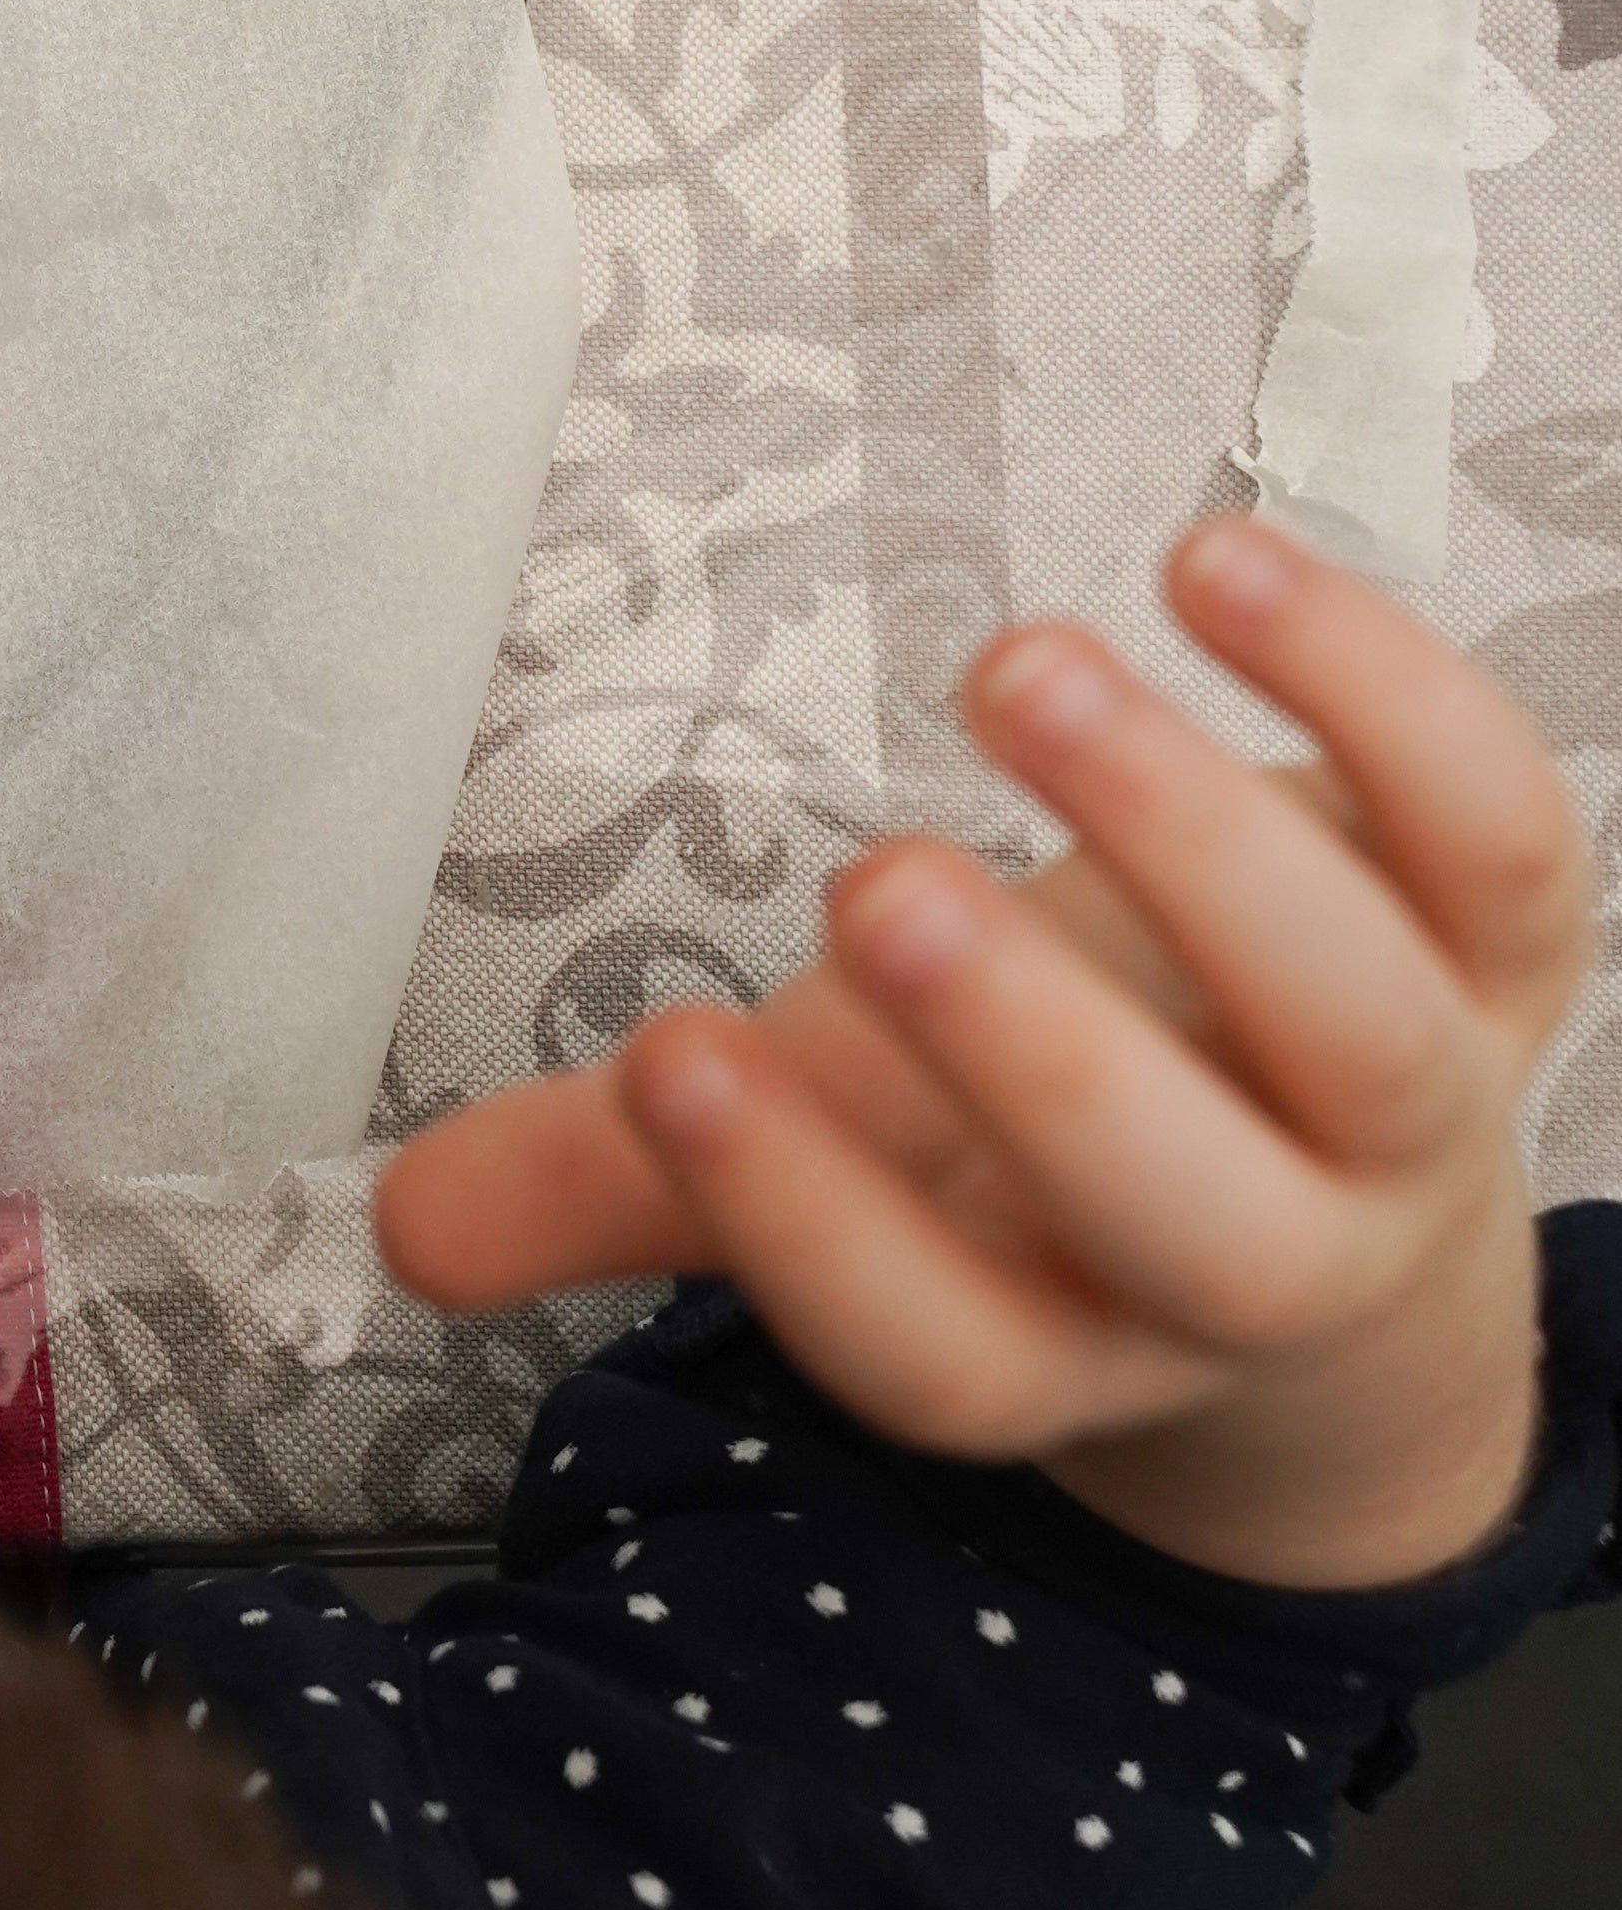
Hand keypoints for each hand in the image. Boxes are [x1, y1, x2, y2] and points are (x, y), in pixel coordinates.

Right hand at [379, 517, 1594, 1587]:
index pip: (946, 1349)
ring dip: (1202, 842)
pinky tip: (1213, 560)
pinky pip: (1494, 838)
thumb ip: (622, 1180)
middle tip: (877, 890)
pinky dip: (1381, 693)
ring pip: (1371, 1025)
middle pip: (1194, 1217)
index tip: (662, 1052)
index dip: (810, 1219)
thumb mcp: (830, 1163)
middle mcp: (1264, 1269)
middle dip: (1038, 1055)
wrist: (1358, 1219)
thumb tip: (401, 1223)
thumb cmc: (1030, 1158)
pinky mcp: (1508, 948)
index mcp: (1065, 1340)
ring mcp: (1413, 1111)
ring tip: (1019, 666)